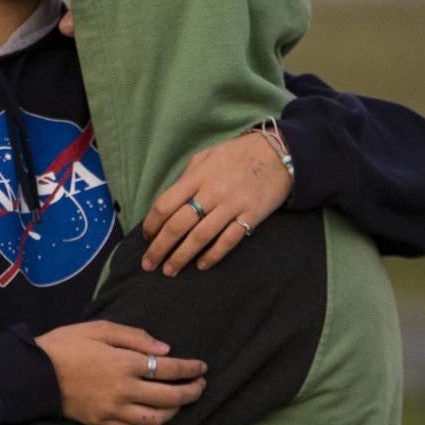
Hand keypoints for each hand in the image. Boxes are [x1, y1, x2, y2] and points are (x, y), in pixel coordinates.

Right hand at [34, 320, 205, 424]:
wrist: (34, 373)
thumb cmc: (66, 344)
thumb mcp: (100, 328)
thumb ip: (135, 337)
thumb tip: (165, 348)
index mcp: (126, 363)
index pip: (170, 369)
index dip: (191, 369)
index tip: (202, 367)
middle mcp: (124, 390)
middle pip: (170, 398)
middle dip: (192, 393)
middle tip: (201, 386)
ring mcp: (113, 410)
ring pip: (155, 420)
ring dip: (174, 413)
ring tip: (181, 403)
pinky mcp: (102, 423)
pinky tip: (154, 416)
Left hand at [142, 132, 291, 274]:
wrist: (278, 153)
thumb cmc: (237, 154)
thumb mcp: (207, 156)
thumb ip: (187, 177)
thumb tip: (170, 202)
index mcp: (197, 176)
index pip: (165, 204)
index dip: (152, 224)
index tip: (146, 237)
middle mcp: (212, 192)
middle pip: (178, 225)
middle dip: (160, 248)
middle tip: (149, 264)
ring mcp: (232, 205)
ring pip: (200, 237)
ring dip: (182, 257)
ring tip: (170, 271)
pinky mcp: (250, 216)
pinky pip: (228, 240)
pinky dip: (213, 255)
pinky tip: (201, 265)